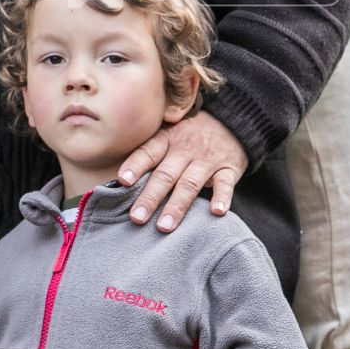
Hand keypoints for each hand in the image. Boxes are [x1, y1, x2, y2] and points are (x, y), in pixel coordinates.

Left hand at [116, 111, 246, 232]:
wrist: (231, 122)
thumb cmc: (189, 134)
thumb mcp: (169, 133)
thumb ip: (150, 153)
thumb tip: (118, 182)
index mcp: (167, 139)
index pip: (148, 152)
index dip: (135, 165)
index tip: (122, 181)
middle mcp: (185, 149)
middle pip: (165, 175)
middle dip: (150, 197)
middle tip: (136, 218)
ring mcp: (207, 159)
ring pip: (190, 184)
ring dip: (177, 206)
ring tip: (164, 226)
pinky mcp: (228, 168)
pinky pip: (225, 184)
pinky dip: (222, 198)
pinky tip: (216, 212)